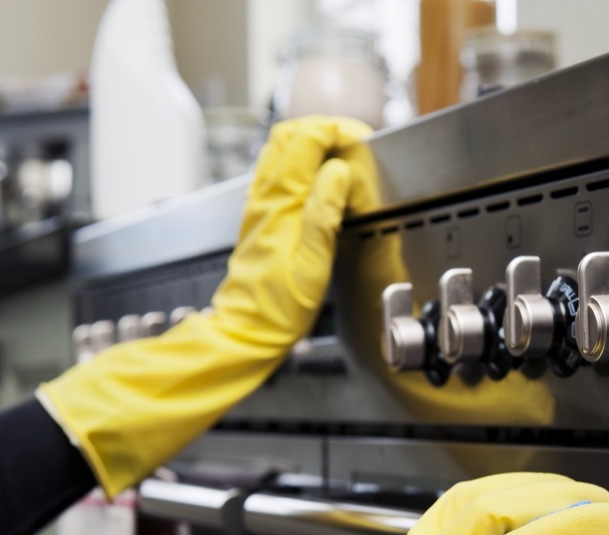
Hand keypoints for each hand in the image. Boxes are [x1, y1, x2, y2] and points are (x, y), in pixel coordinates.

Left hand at [39, 116, 371, 496]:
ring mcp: (261, 206)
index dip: (336, 130)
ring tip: (344, 158)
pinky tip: (321, 181)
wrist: (247, 330)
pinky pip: (280, 173)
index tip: (361, 141)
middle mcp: (266, 199)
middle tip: (355, 143)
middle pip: (289, 135)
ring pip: (282, 150)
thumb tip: (338, 172)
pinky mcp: (262, 218)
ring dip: (314, 143)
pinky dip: (304, 163)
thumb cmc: (278, 308)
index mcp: (280, 204)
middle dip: (325, 129)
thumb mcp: (312, 265)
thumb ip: (324, 214)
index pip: (304, 139)